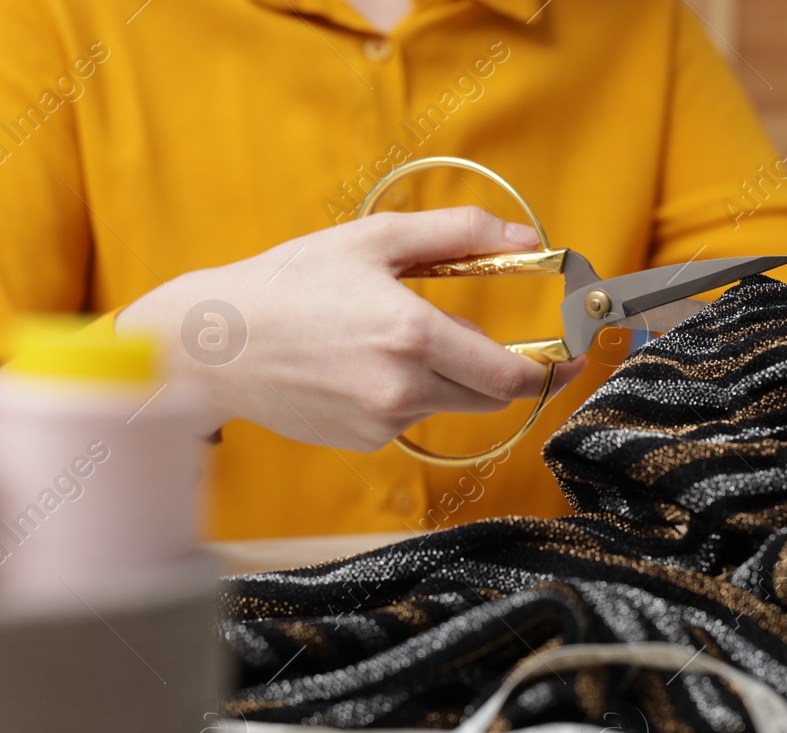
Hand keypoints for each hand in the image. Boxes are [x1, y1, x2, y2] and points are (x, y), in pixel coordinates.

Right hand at [116, 207, 584, 449]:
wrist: (214, 345)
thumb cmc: (287, 284)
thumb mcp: (374, 240)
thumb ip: (459, 235)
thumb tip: (525, 236)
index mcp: (412, 335)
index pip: (511, 374)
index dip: (551, 368)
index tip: (572, 356)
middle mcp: (402, 389)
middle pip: (492, 397)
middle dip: (501, 369)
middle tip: (491, 340)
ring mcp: (382, 423)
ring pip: (448, 404)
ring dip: (444, 376)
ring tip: (387, 338)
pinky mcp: (363, 443)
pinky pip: (408, 417)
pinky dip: (403, 393)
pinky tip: (358, 366)